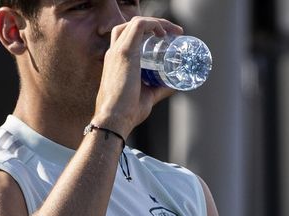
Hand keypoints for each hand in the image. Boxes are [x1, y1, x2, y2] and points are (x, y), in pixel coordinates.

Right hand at [93, 16, 182, 136]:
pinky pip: (139, 26)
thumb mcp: (147, 96)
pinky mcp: (125, 53)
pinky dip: (153, 24)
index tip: (165, 39)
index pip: (127, 36)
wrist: (114, 119)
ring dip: (157, 22)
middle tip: (171, 34)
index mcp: (115, 61)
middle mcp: (114, 52)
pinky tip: (164, 32)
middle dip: (153, 24)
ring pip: (136, 22)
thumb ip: (159, 89)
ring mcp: (118, 51)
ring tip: (172, 32)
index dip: (146, 33)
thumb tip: (174, 85)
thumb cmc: (127, 112)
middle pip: (130, 25)